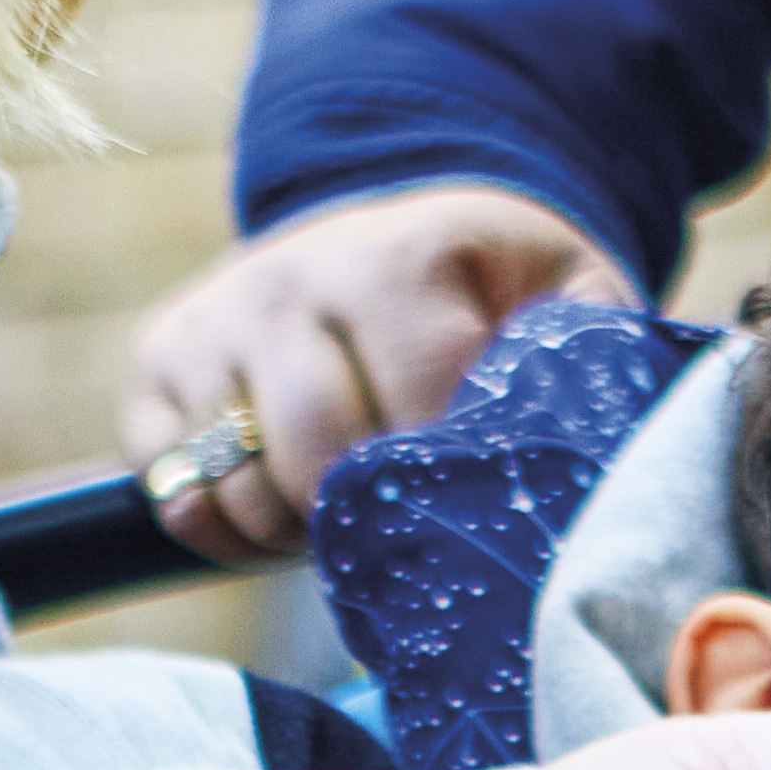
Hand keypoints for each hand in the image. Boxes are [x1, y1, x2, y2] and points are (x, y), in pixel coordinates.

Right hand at [122, 181, 625, 557]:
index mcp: (396, 260)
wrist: (391, 232)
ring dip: (300, 536)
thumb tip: (615, 464)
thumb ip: (595, 366)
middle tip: (416, 536)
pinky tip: (289, 519)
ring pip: (239, 486)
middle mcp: (286, 281)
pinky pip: (176, 495)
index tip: (480, 512)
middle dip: (370, 521)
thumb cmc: (497, 290)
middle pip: (315, 456)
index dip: (450, 484)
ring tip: (356, 524)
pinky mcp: (155, 367)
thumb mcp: (571, 297)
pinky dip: (230, 534)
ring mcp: (209, 324)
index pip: (414, 411)